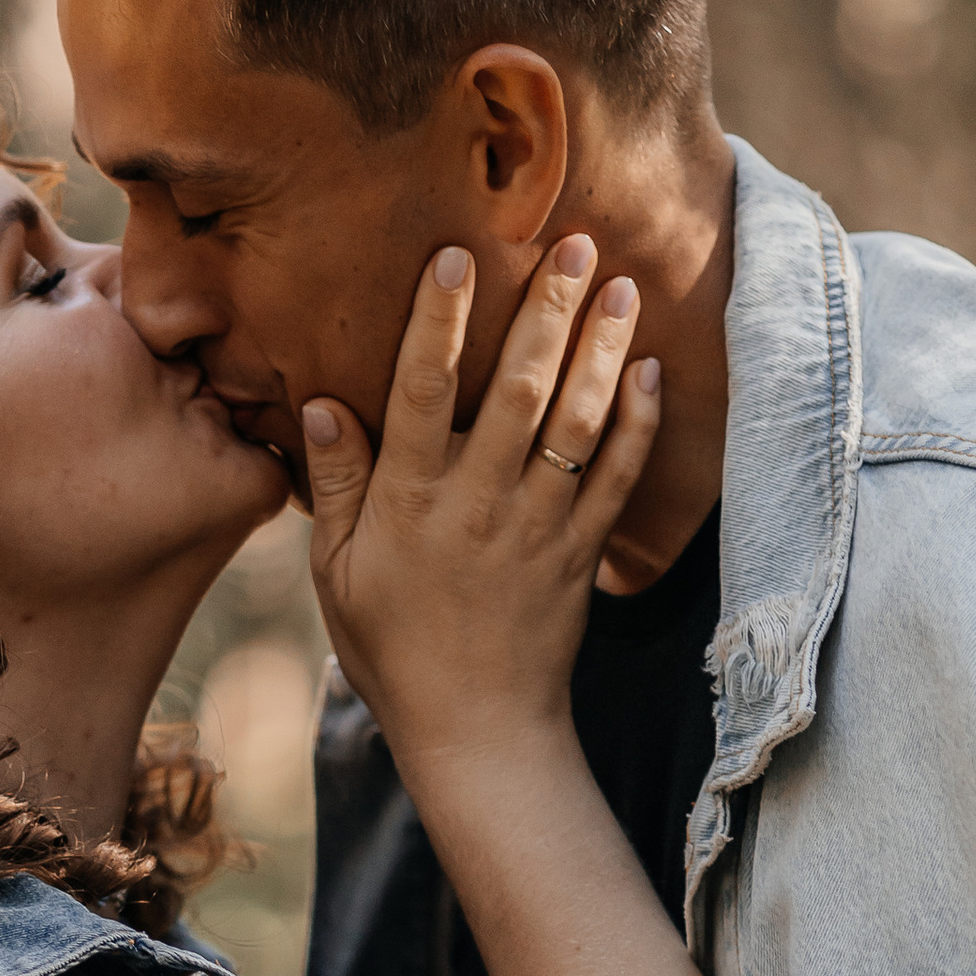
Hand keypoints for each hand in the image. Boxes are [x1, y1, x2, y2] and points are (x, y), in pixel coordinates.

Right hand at [301, 235, 659, 792]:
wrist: (476, 730)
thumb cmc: (392, 649)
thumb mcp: (337, 572)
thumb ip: (336, 484)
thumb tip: (323, 402)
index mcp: (409, 503)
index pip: (420, 393)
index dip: (438, 322)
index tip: (454, 257)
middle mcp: (478, 504)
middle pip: (517, 391)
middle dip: (547, 312)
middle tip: (575, 244)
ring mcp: (538, 527)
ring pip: (577, 424)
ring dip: (602, 350)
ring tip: (623, 284)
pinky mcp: (582, 552)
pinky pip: (619, 478)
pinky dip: (640, 423)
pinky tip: (652, 369)